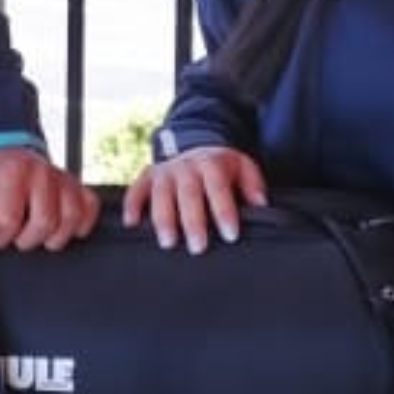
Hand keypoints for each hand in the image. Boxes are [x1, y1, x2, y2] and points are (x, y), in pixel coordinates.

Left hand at [0, 145, 101, 250]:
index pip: (11, 220)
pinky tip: (63, 227)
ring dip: (54, 237)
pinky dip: (81, 224)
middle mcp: (43, 172)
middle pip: (45, 222)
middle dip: (27, 240)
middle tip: (17, 236)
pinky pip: (90, 208)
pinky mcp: (80, 186)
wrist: (13, 158)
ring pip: (71, 218)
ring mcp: (65, 179)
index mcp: (13, 172)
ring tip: (40, 235)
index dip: (0, 237)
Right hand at [121, 144, 268, 253]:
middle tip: (198, 247)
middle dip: (193, 221)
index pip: (218, 188)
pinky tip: (132, 224)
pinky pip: (136, 190)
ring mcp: (164, 172)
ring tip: (168, 242)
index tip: (230, 234)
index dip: (224, 211)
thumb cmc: (221, 167)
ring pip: (161, 195)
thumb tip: (261, 205)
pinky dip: (132, 206)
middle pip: (189, 194)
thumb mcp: (243, 168)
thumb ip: (253, 185)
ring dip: (164, 219)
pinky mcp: (147, 177)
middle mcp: (186, 166)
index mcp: (212, 164)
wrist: (196, 147)